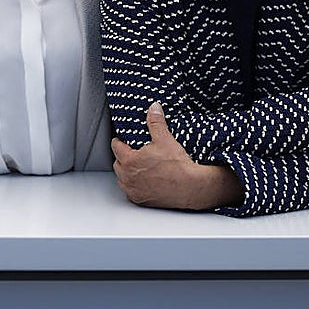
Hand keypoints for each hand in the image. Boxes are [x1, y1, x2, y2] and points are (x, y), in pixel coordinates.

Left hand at [110, 102, 240, 209]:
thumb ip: (156, 122)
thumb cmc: (178, 166)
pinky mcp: (141, 201)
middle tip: (133, 153)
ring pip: (122, 179)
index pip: (116, 146)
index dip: (120, 141)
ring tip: (137, 167)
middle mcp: (128, 177)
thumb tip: (154, 108)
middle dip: (123, 157)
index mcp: (130, 161)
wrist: (191, 187)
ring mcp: (134, 191)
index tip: (123, 139)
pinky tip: (143, 182)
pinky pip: (131, 192)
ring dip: (127, 173)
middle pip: (117, 163)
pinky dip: (134, 187)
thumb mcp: (165, 139)